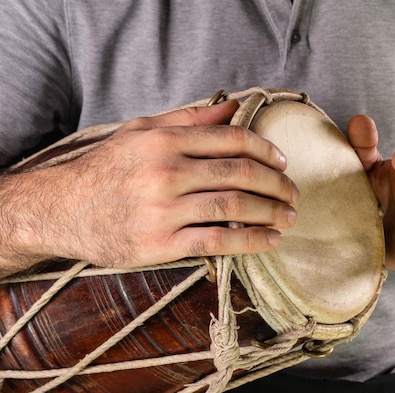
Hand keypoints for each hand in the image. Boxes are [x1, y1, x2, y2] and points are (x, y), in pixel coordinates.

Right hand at [3, 100, 298, 271]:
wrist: (62, 210)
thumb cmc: (108, 169)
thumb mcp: (142, 132)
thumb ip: (189, 120)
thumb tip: (234, 108)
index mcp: (164, 141)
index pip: (232, 140)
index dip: (266, 150)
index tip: (283, 162)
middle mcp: (165, 172)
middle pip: (240, 174)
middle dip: (277, 185)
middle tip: (294, 194)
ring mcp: (163, 210)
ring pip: (234, 208)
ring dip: (271, 213)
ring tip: (289, 218)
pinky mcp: (160, 244)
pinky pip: (218, 242)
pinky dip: (251, 241)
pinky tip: (269, 241)